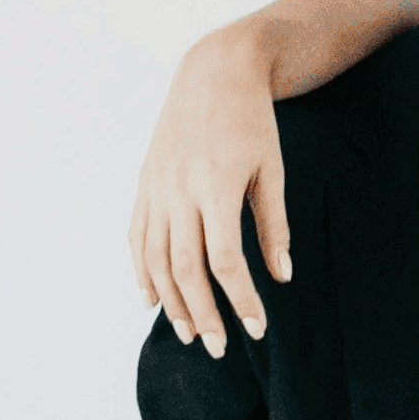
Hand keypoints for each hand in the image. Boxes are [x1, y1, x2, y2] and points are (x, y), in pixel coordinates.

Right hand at [131, 29, 294, 357]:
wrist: (214, 73)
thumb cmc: (252, 122)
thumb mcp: (271, 171)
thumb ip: (274, 226)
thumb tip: (282, 276)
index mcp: (215, 188)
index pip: (225, 261)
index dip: (241, 299)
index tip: (257, 328)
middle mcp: (178, 191)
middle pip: (184, 268)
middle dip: (202, 313)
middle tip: (218, 347)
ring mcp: (155, 188)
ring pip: (154, 258)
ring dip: (170, 301)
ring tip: (189, 333)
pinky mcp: (144, 183)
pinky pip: (136, 236)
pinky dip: (141, 271)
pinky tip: (151, 299)